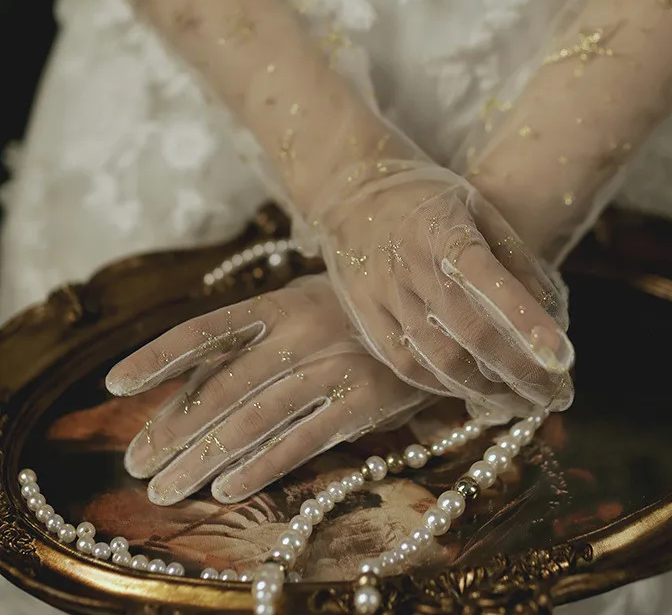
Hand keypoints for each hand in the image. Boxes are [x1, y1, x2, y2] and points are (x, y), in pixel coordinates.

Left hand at [105, 275, 430, 504]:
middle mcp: (301, 332)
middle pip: (222, 387)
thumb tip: (188, 382)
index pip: (209, 329)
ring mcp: (333, 366)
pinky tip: (226, 489)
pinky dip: (261, 467)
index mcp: (281, 302)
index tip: (116, 383)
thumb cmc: (353, 315)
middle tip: (136, 465)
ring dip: (203, 459)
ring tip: (165, 489)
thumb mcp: (305, 306)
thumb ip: (255, 338)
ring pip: (254, 420)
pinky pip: (302, 440)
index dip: (160, 354)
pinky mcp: (363, 401)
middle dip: (172, 430)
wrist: (435, 313)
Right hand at [312, 159, 574, 421]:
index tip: (564, 358)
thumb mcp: (480, 207)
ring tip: (522, 402)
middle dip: (519, 373)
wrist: (354, 193)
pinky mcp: (365, 318)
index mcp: (444, 230)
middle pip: (469, 333)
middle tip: (555, 396)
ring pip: (439, 359)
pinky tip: (473, 391)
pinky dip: (445, 386)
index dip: (527, 322)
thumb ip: (515, 257)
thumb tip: (549, 314)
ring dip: (487, 390)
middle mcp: (410, 265)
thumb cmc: (429, 199)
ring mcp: (382, 295)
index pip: (490, 280)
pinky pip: (407, 365)